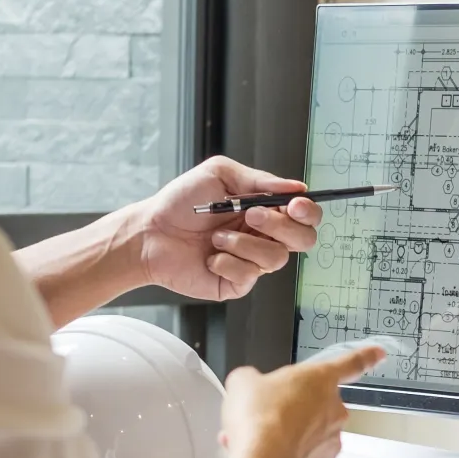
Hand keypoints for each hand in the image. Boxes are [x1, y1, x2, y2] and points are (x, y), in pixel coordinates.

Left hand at [129, 157, 322, 300]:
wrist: (151, 232)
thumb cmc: (181, 202)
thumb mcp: (220, 174)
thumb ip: (259, 180)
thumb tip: (295, 186)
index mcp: (265, 210)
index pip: (305, 215)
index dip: (307, 211)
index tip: (294, 204)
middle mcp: (264, 236)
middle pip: (303, 240)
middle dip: (280, 226)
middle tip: (250, 216)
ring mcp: (252, 261)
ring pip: (276, 258)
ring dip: (243, 243)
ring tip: (217, 237)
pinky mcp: (237, 283)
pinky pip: (249, 275)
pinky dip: (227, 261)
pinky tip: (210, 256)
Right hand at [219, 344, 385, 457]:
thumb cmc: (258, 421)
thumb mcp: (243, 383)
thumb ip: (252, 379)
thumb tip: (250, 385)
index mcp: (319, 379)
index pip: (350, 363)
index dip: (365, 357)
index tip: (379, 354)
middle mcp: (333, 410)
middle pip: (317, 405)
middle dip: (294, 410)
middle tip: (267, 416)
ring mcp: (331, 441)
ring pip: (309, 435)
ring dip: (288, 436)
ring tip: (260, 442)